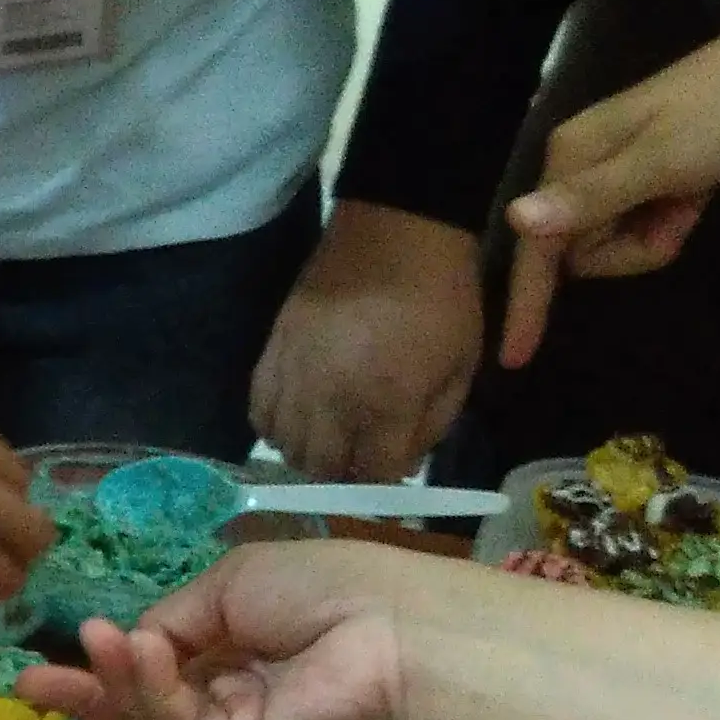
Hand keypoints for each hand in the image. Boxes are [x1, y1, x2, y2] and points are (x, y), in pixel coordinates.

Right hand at [12, 541, 433, 719]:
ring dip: (116, 679)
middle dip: (87, 690)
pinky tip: (140, 651)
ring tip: (91, 644)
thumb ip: (173, 618)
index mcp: (239, 640)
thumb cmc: (323, 585)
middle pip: (146, 699)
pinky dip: (154, 691)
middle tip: (23, 685)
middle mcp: (236, 688)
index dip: (117, 657)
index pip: (164, 659)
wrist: (395, 629)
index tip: (70, 648)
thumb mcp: (230, 582)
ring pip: (157, 713)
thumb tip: (137, 644)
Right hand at [247, 201, 484, 480]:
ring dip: (308, 453)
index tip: (392, 475)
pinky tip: (298, 417)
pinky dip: (276, 426)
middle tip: (360, 459)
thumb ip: (433, 425)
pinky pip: (258, 414)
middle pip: (321, 468)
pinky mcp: (271, 356)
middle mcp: (331, 400)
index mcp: (386, 404)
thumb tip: (402, 463)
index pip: (372, 476)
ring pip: (285, 447)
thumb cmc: (442, 300)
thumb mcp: (460, 367)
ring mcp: (294, 378)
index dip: (384, 485)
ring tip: (330, 440)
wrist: (396, 234)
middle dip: (344, 474)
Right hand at [500, 32, 719, 366]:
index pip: (536, 246)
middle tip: (678, 213)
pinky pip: (632, 228)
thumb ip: (587, 197)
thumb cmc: (714, 118)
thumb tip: (515, 221)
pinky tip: (687, 200)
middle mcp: (572, 170)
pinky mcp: (630, 182)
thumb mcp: (658, 161)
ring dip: (653, 237)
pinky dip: (664, 224)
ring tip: (688, 202)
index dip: (528, 302)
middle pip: (579, 251)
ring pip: (609, 245)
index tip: (514, 357)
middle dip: (631, 248)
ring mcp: (601, 177)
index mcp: (567, 160)